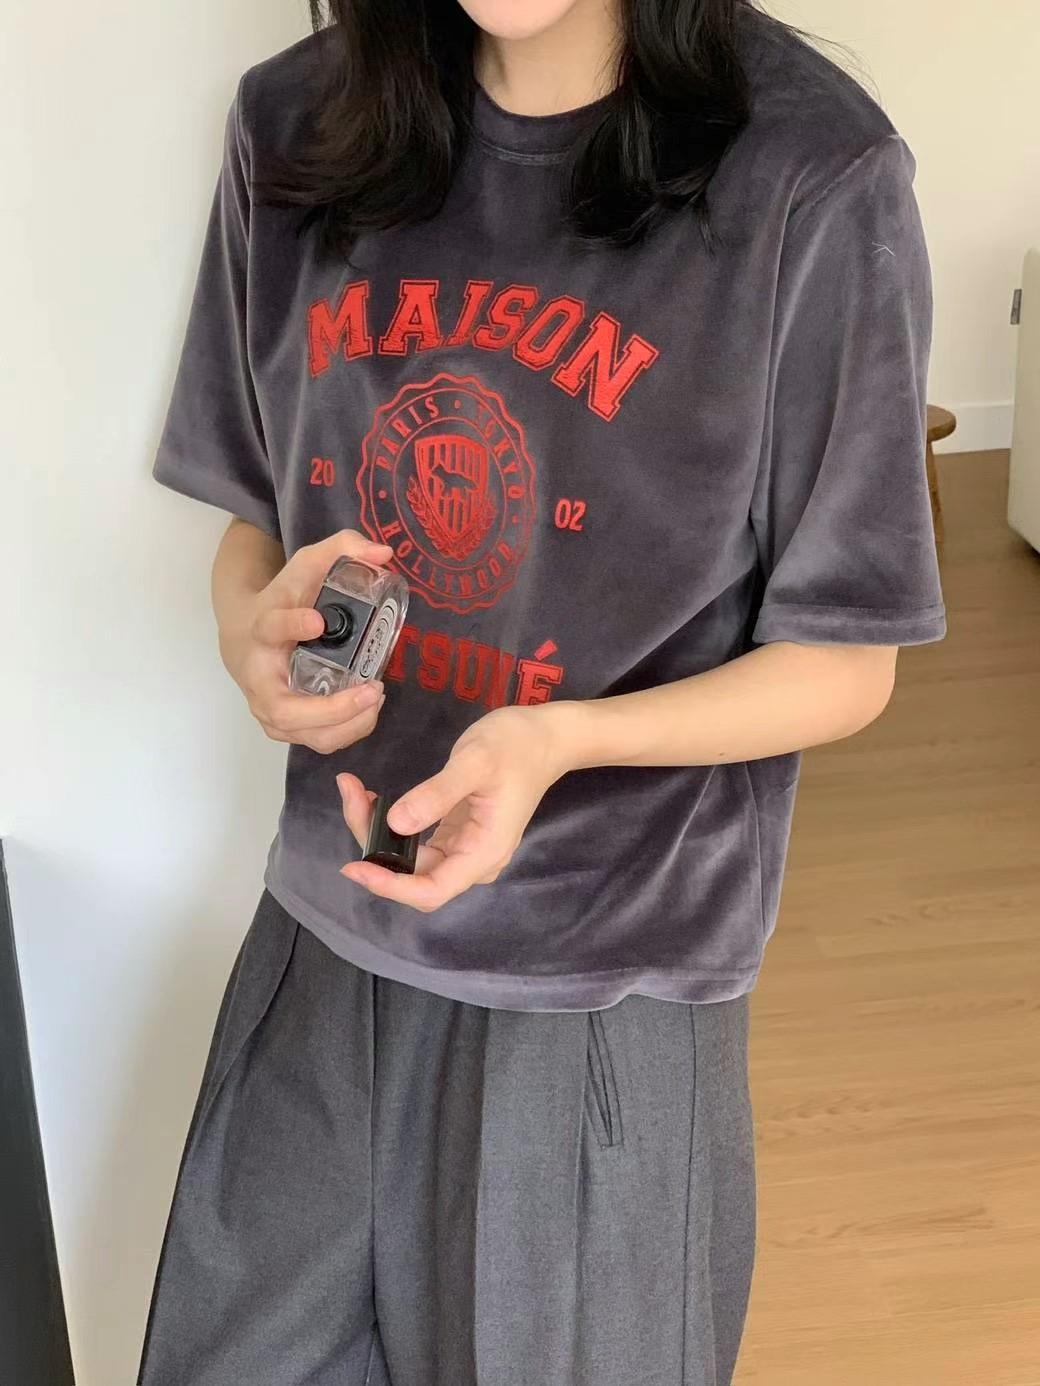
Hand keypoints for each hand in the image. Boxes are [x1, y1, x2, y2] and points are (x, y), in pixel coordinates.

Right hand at [220, 529, 394, 753]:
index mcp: (262, 627)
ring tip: (376, 697)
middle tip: (371, 689)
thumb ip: (342, 549)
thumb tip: (383, 554)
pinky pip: (315, 740)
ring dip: (345, 724)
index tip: (318, 620)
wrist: (245, 634)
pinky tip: (369, 710)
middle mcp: (258, 675)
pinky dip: (346, 731)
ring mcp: (267, 706)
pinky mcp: (282, 725)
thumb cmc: (283, 599)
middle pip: (283, 708)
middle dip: (331, 708)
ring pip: (301, 732)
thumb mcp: (307, 566)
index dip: (291, 624)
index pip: (270, 627)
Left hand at [337, 704, 574, 910]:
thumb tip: (397, 823)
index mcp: (483, 852)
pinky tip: (373, 798)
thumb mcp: (475, 762)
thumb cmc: (516, 746)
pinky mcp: (457, 833)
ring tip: (355, 791)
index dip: (390, 886)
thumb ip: (438, 794)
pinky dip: (391, 824)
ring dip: (377, 833)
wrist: (545, 736)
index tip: (355, 865)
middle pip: (414, 875)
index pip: (431, 890)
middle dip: (374, 845)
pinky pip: (417, 842)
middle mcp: (473, 860)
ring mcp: (465, 848)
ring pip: (411, 859)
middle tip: (350, 795)